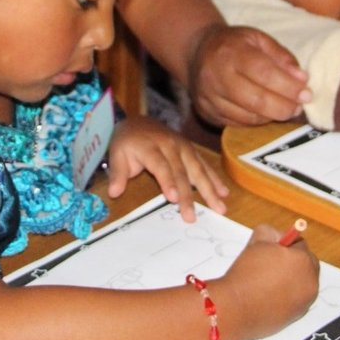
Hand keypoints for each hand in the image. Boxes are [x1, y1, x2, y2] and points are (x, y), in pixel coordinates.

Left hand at [106, 114, 229, 220]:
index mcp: (150, 146)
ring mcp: (183, 146)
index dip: (168, 182)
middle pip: (181, 171)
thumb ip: (117, 174)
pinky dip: (214, 178)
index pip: (160, 165)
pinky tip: (223, 192)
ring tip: (220, 207)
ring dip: (209, 188)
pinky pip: (203, 164)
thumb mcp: (116, 154)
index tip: (174, 199)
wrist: (138, 122)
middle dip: (189, 194)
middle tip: (192, 216)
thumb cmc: (126, 142)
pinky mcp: (191, 149)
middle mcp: (170, 145)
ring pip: (197, 168)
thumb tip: (115, 192)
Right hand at [188, 23, 311, 127]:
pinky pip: (237, 124)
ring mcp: (208, 97)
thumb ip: (281, 57)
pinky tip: (266, 113)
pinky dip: (256, 121)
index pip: (264, 73)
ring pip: (246, 117)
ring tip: (285, 109)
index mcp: (231, 52)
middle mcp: (216, 76)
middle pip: (255, 100)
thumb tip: (301, 79)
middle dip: (283, 107)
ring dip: (271, 117)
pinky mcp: (206, 113)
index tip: (306, 94)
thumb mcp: (258, 39)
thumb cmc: (234, 44)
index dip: (288, 86)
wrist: (197, 51)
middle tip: (299, 107)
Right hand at [212, 224, 318, 339]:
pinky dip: (289, 294)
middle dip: (293, 260)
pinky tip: (270, 293)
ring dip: (292, 277)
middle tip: (273, 262)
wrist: (236, 308)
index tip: (274, 248)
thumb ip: (272, 232)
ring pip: (303, 281)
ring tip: (269, 279)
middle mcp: (310, 281)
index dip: (285, 244)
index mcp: (303, 260)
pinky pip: (298, 297)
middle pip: (307, 263)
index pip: (300, 243)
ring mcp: (306, 300)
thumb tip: (279, 237)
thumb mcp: (257, 240)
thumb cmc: (246, 274)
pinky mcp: (299, 315)